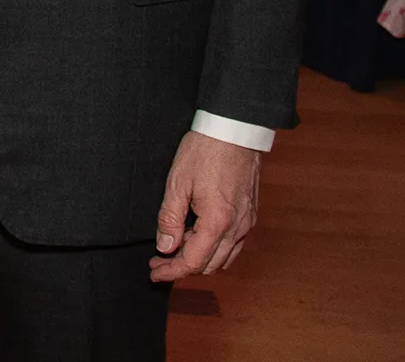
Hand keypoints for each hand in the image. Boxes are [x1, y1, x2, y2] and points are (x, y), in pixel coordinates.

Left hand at [151, 130, 261, 280]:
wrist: (234, 131)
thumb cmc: (204, 152)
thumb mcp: (177, 183)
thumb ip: (170, 218)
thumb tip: (165, 246)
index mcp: (217, 223)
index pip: (192, 261)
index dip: (171, 271)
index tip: (154, 272)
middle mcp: (237, 228)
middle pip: (209, 264)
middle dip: (182, 266)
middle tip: (159, 260)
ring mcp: (247, 222)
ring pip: (224, 258)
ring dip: (199, 259)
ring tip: (175, 250)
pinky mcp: (250, 214)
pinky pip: (234, 244)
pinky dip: (215, 249)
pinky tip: (197, 238)